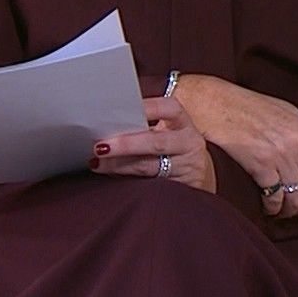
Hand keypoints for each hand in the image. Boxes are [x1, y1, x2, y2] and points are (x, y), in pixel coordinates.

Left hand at [89, 97, 214, 192]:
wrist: (199, 175)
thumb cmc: (173, 148)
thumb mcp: (168, 132)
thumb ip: (145, 126)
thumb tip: (106, 123)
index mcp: (184, 123)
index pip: (169, 109)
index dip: (147, 108)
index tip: (121, 110)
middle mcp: (189, 144)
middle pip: (156, 142)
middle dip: (125, 144)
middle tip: (100, 146)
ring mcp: (187, 168)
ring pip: (149, 167)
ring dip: (120, 165)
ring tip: (98, 163)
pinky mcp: (181, 188)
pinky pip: (149, 185)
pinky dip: (126, 180)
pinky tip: (111, 176)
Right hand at [173, 75, 297, 217]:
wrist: (210, 102)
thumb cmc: (250, 108)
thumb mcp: (291, 114)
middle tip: (295, 209)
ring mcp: (280, 151)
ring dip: (290, 210)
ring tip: (280, 209)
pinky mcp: (259, 162)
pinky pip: (275, 197)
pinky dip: (272, 207)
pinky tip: (265, 204)